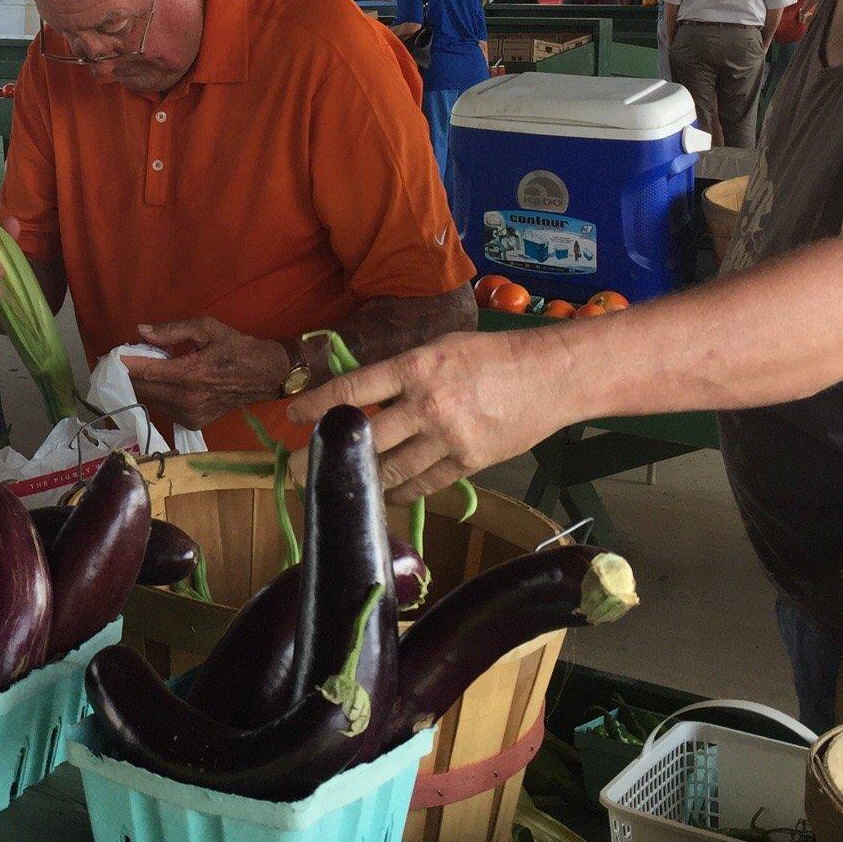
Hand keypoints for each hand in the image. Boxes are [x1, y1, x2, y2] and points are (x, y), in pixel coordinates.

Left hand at [122, 317, 286, 432]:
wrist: (264, 376)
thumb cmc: (236, 347)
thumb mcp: (206, 328)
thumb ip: (172, 331)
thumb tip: (141, 331)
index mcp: (191, 373)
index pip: (147, 371)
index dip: (126, 364)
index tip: (111, 357)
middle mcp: (187, 398)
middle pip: (144, 388)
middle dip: (132, 373)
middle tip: (128, 358)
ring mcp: (190, 414)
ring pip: (152, 399)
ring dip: (146, 383)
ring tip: (150, 367)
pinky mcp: (193, 422)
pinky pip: (164, 407)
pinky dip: (159, 394)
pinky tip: (167, 381)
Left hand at [285, 332, 567, 502]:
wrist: (550, 376)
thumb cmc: (491, 355)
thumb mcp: (439, 348)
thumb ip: (401, 373)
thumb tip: (362, 397)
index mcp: (415, 367)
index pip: (353, 390)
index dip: (317, 406)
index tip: (292, 416)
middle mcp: (427, 404)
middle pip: (365, 439)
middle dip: (329, 457)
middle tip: (301, 471)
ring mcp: (448, 438)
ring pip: (391, 470)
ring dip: (363, 481)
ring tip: (342, 486)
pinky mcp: (468, 463)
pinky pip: (423, 485)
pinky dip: (401, 491)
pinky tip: (386, 493)